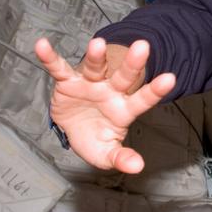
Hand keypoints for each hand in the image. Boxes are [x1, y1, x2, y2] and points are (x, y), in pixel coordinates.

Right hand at [35, 37, 175, 173]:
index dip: (155, 90)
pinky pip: (58, 68)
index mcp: (123, 109)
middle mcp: (110, 91)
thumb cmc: (96, 138)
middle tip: (143, 46)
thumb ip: (120, 158)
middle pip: (123, 77)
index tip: (170, 78)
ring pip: (95, 67)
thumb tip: (137, 167)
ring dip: (96, 56)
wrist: (74, 129)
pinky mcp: (67, 82)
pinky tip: (41, 45)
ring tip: (98, 44)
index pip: (142, 100)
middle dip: (132, 63)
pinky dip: (50, 58)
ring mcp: (89, 84)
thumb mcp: (106, 153)